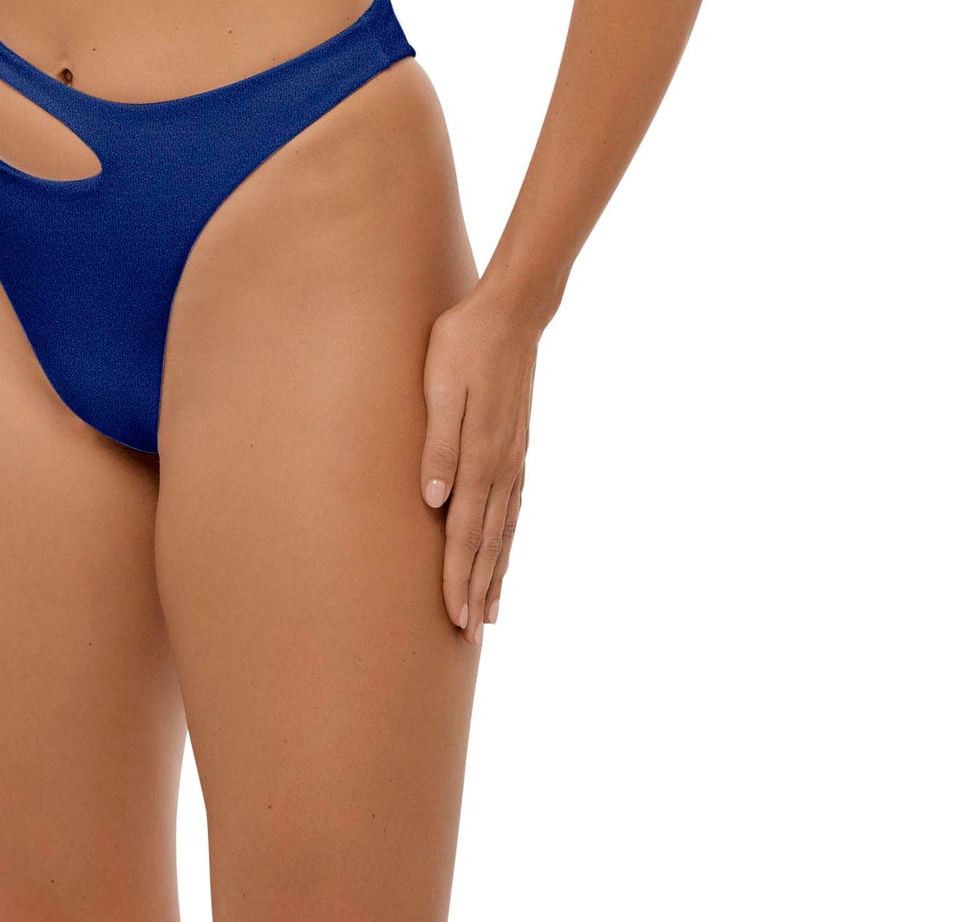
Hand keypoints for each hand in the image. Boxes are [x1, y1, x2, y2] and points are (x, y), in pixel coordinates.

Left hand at [419, 290, 542, 644]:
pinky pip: (514, 507)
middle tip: (472, 638)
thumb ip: (438, 444)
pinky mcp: (517, 445)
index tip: (454, 620)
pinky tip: (505, 550)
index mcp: (480, 456)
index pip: (464, 533)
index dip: (458, 579)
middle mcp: (502, 466)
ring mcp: (514, 457)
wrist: (510, 313)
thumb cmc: (462, 345)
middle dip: (478, 591)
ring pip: (505, 530)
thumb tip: (434, 501)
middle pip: (488, 543)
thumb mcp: (439, 387)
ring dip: (497, 573)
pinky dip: (509, 539)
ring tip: (492, 611)